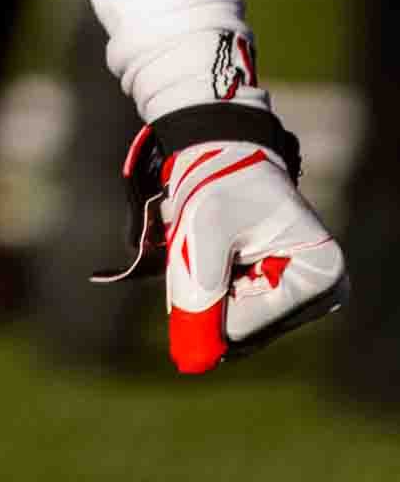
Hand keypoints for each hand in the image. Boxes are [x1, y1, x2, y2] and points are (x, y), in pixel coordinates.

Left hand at [160, 140, 346, 373]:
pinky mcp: (281, 297)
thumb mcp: (204, 231)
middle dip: (207, 291)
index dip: (205, 293)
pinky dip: (211, 286)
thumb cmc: (220, 179)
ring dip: (206, 287)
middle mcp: (321, 295)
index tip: (203, 241)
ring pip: (233, 323)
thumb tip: (191, 363)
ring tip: (210, 241)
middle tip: (202, 240)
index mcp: (319, 275)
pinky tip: (216, 250)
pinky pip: (233, 313)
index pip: (245, 325)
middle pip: (242, 330)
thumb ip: (198, 295)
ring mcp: (301, 299)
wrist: (220, 147)